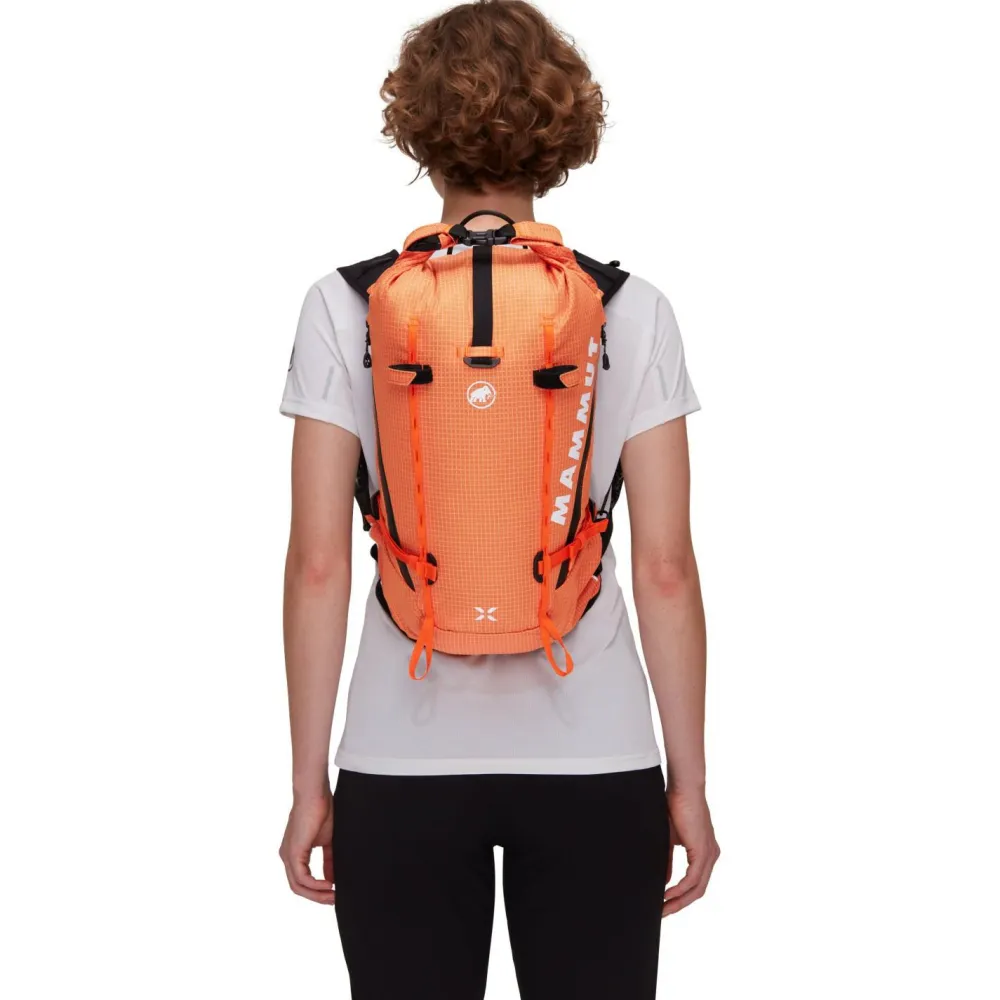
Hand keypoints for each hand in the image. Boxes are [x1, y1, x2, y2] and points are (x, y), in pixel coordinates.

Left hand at [279, 789, 334, 903]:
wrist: (315, 794)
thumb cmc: (321, 811)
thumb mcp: (328, 841)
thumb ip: (328, 861)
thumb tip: (332, 879)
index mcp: (294, 853)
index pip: (302, 880)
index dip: (317, 890)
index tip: (334, 894)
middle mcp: (287, 856)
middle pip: (298, 888)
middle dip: (317, 897)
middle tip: (334, 900)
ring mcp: (288, 856)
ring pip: (298, 886)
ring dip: (317, 894)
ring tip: (334, 896)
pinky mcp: (293, 853)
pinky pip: (301, 878)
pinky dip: (316, 885)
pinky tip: (329, 885)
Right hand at [662, 787, 719, 916]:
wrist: (683, 788)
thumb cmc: (675, 806)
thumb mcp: (670, 839)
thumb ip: (669, 860)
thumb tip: (666, 881)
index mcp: (704, 852)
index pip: (695, 882)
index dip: (681, 896)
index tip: (665, 904)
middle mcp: (711, 856)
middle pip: (698, 891)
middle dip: (679, 904)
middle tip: (662, 914)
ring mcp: (709, 855)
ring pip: (697, 889)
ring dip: (679, 901)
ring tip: (662, 909)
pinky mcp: (703, 852)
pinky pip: (693, 879)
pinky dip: (680, 889)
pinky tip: (667, 894)